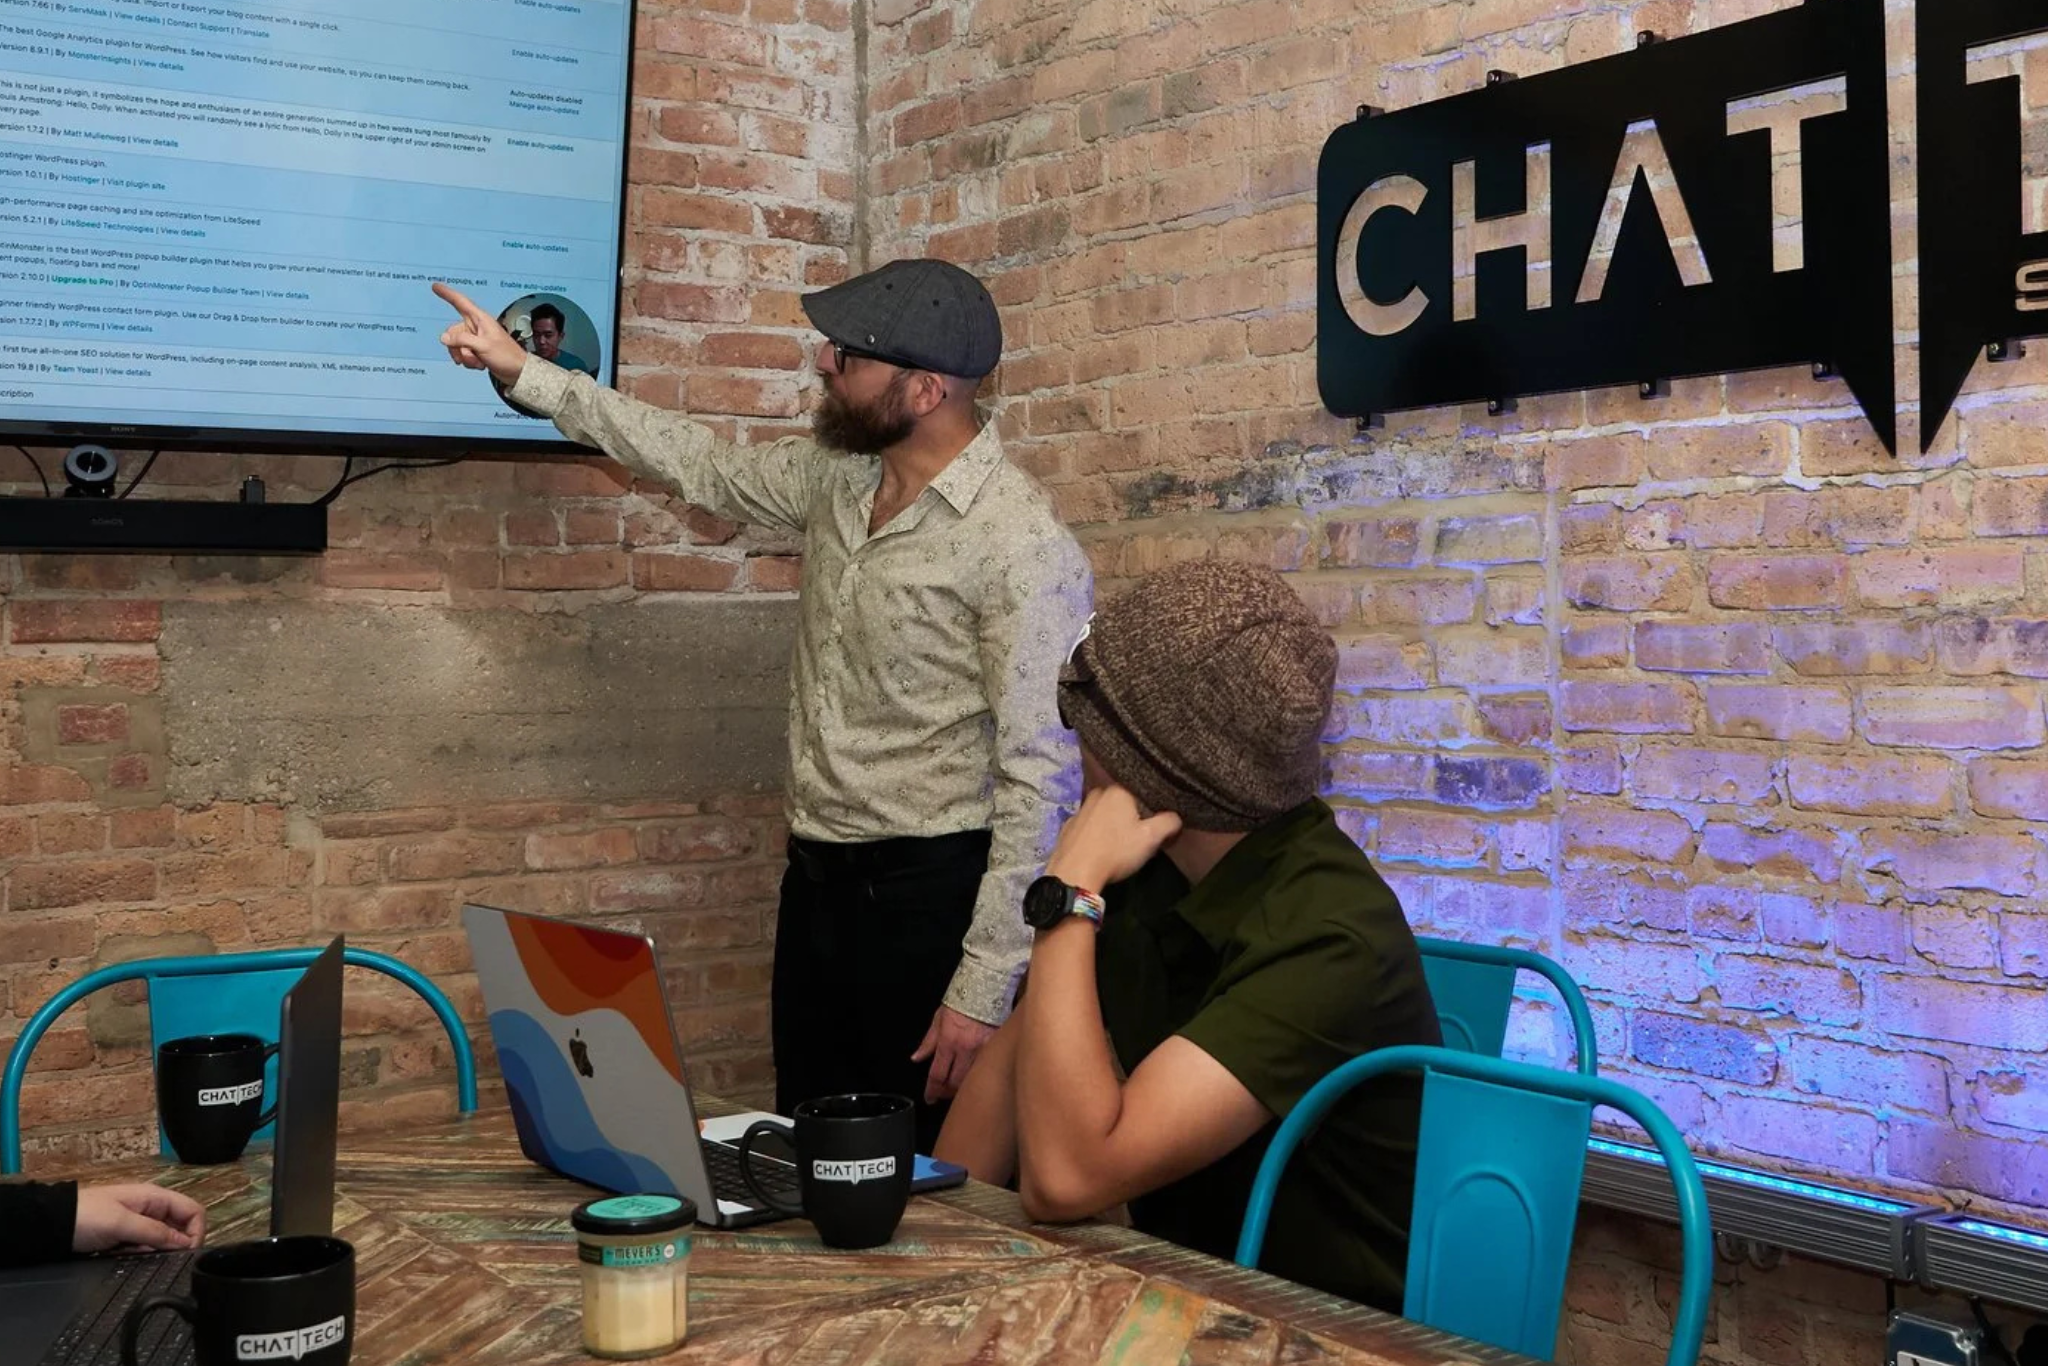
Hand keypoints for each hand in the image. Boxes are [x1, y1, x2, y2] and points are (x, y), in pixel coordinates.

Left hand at [72, 1183, 205, 1254]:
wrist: (51, 1225)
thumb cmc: (86, 1217)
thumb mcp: (122, 1223)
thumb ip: (155, 1233)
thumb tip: (185, 1244)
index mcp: (156, 1197)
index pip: (193, 1210)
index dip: (196, 1231)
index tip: (187, 1254)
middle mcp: (152, 1209)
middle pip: (180, 1226)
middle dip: (174, 1244)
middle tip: (158, 1257)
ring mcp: (139, 1223)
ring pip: (163, 1239)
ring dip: (156, 1250)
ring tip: (135, 1255)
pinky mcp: (127, 1237)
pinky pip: (146, 1247)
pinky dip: (142, 1254)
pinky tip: (126, 1256)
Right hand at [431, 283, 528, 385]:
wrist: (517, 372)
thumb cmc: (506, 356)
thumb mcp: (483, 346)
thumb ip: (462, 340)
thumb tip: (444, 338)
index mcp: (480, 319)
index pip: (460, 302)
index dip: (447, 294)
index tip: (435, 286)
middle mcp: (476, 327)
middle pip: (452, 332)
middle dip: (457, 347)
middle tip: (471, 355)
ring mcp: (475, 339)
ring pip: (456, 346)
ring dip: (465, 357)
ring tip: (480, 361)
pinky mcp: (476, 350)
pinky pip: (462, 355)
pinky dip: (469, 362)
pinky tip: (482, 364)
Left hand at [911, 1005, 997, 1104]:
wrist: (985, 987)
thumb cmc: (961, 1001)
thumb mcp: (938, 1019)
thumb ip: (928, 1042)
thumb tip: (917, 1058)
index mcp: (949, 1041)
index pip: (937, 1074)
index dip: (932, 1090)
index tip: (929, 1098)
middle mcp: (966, 1048)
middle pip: (955, 1082)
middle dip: (947, 1091)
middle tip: (942, 1093)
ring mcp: (983, 1049)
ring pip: (972, 1078)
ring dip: (963, 1086)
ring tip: (956, 1086)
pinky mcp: (996, 1046)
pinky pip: (986, 1067)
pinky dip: (978, 1074)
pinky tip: (974, 1076)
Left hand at [1042, 783, 1182, 895]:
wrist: (1075, 873)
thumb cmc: (1116, 851)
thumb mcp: (1151, 838)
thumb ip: (1168, 823)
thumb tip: (1176, 817)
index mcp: (1118, 790)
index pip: (1143, 794)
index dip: (1153, 811)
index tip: (1155, 828)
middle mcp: (1097, 793)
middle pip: (1123, 803)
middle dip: (1132, 818)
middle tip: (1139, 838)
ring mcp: (1079, 809)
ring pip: (1104, 814)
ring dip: (1113, 826)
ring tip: (1119, 846)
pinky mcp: (1067, 826)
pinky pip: (1089, 826)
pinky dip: (1096, 834)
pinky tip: (1099, 849)